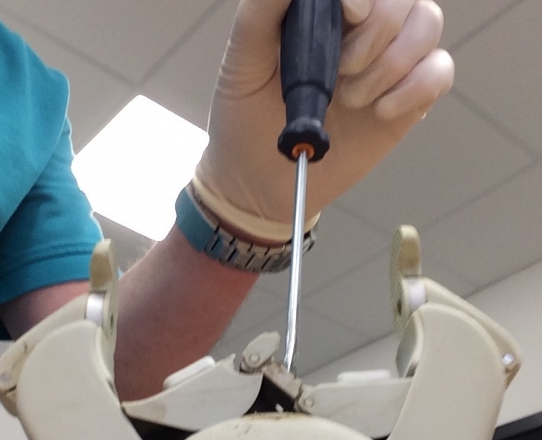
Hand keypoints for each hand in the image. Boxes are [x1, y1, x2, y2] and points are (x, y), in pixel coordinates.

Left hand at [194, 0, 453, 241]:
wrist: (259, 181)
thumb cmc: (246, 119)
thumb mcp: (243, 61)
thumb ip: (264, 11)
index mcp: (323, 14)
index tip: (347, 14)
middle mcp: (360, 32)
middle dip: (376, 34)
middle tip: (340, 73)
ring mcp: (385, 66)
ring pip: (427, 25)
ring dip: (392, 63)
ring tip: (351, 99)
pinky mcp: (403, 103)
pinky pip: (439, 72)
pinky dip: (417, 87)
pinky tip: (381, 112)